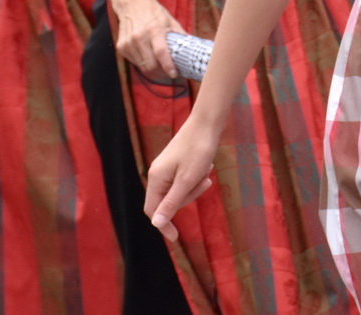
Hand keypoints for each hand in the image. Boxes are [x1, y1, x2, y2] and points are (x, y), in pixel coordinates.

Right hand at [108, 0, 185, 80]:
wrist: (132, 4)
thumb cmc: (154, 12)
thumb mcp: (170, 21)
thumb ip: (180, 35)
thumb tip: (192, 48)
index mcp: (154, 30)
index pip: (161, 52)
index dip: (167, 66)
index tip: (174, 74)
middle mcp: (139, 37)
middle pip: (150, 64)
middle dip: (161, 73)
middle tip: (170, 73)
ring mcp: (128, 43)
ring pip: (142, 66)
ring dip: (153, 70)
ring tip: (162, 67)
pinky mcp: (121, 47)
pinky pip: (134, 62)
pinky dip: (143, 64)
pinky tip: (149, 59)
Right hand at [145, 115, 218, 240]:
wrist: (208, 122)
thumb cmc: (198, 150)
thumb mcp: (186, 180)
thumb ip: (171, 202)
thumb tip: (156, 224)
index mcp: (156, 179)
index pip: (152, 210)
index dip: (163, 224)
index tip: (176, 238)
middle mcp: (158, 174)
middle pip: (169, 201)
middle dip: (189, 195)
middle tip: (204, 181)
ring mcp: (167, 168)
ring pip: (180, 190)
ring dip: (196, 185)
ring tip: (206, 169)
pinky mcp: (177, 164)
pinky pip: (186, 179)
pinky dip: (197, 177)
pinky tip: (206, 165)